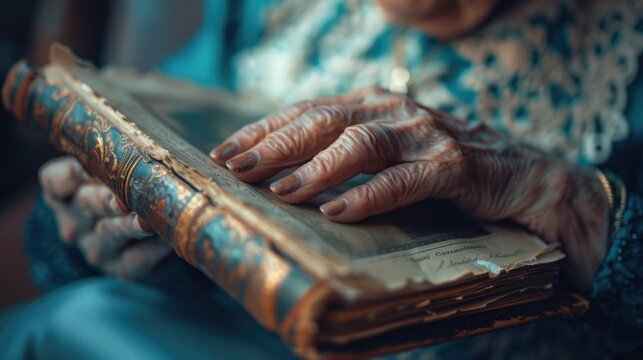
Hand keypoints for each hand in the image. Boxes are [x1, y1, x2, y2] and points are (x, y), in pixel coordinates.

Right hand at [39, 156, 169, 278]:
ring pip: (111, 234)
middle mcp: (77, 222)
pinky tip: (166, 238)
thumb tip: (126, 142)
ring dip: (130, 226)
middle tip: (124, 196)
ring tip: (148, 220)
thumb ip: (108, 158)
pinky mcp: (124, 269)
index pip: (55, 181)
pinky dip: (153, 249)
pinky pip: (137, 259)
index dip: (67, 175)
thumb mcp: (108, 172)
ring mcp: (99, 249)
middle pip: (87, 205)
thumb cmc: (125, 192)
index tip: (80, 168)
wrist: (139, 242)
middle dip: (106, 199)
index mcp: (66, 194)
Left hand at [211, 86, 608, 288]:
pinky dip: (369, 195)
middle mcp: (394, 110)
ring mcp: (424, 134)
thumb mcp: (385, 150)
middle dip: (277, 144)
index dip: (265, 130)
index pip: (306, 110)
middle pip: (325, 121)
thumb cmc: (439, 164)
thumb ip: (342, 151)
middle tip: (238, 168)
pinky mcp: (453, 165)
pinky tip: (339, 212)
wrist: (517, 174)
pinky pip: (405, 180)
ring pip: (361, 144)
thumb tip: (280, 171)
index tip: (227, 152)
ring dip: (317, 168)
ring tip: (282, 190)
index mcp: (371, 105)